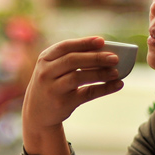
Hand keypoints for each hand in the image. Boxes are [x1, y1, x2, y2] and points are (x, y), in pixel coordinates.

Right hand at [21, 36, 124, 154]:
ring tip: (116, 72)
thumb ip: (71, 59)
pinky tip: (117, 85)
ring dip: (100, 73)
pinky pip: (86, 94)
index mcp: (44, 59)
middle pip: (72, 61)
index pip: (65, 47)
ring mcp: (53, 89)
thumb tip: (105, 52)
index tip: (102, 41)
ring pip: (79, 77)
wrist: (37, 113)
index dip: (84, 43)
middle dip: (95, 58)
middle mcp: (46, 73)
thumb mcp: (53, 69)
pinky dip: (104, 89)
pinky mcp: (62, 103)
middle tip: (114, 58)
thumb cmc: (52, 84)